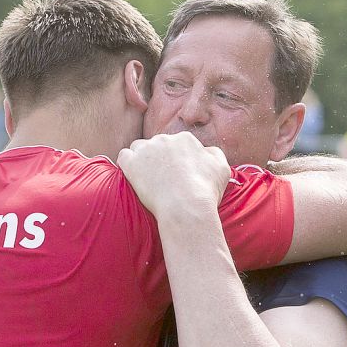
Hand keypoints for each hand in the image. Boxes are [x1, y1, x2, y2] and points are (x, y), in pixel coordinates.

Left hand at [117, 132, 231, 217]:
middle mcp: (165, 139)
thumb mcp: (222, 169)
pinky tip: (134, 177)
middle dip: (160, 159)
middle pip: (158, 145)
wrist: (186, 207)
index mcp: (185, 139)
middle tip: (164, 179)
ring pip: (139, 148)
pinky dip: (128, 165)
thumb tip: (206, 151)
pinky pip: (124, 156)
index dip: (177, 159)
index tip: (178, 174)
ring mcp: (146, 150)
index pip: (177, 144)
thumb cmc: (206, 191)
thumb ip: (215, 154)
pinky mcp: (131, 163)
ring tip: (148, 178)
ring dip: (142, 159)